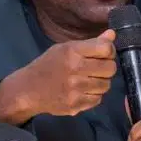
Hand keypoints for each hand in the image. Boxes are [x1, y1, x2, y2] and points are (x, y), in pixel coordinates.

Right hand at [0, 29, 116, 124]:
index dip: (109, 50)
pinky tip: (83, 90)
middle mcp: (75, 69)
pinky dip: (94, 95)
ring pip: (106, 85)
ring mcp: (75, 89)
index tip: (103, 53)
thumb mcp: (66, 48)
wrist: (28, 90)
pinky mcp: (76, 105)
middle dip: (107, 67)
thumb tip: (112, 34)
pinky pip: (98, 99)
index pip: (106, 48)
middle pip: (110, 68)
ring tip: (89, 80)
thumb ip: (91, 43)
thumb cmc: (48, 65)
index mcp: (72, 52)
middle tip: (97, 68)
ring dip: (101, 82)